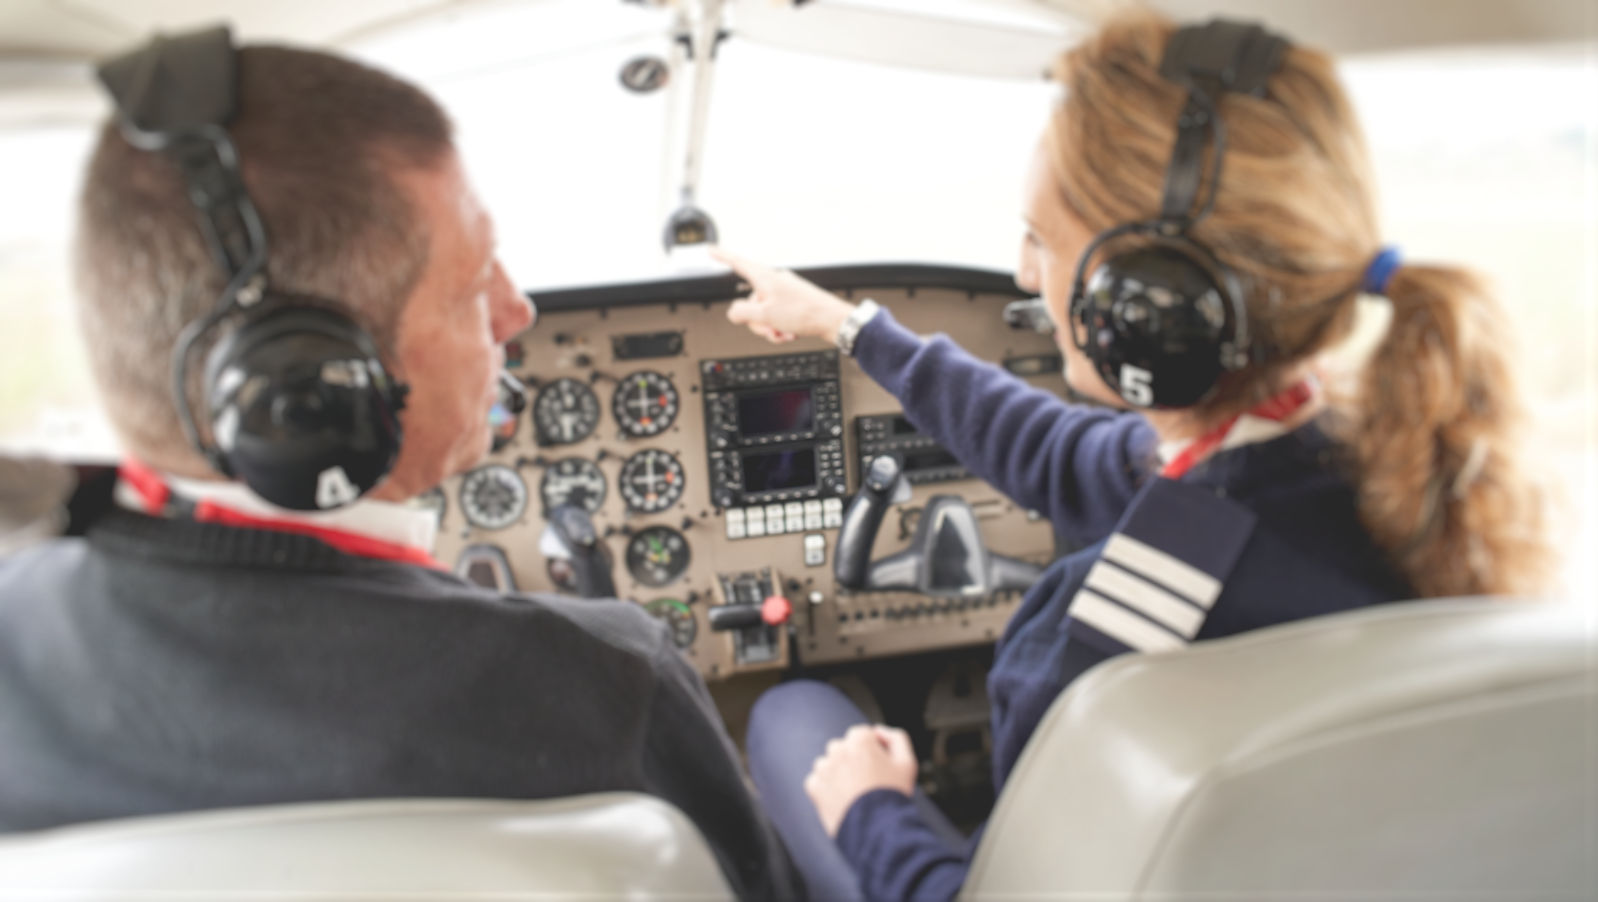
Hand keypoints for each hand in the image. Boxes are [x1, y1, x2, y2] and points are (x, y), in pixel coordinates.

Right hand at [712, 247, 857, 343]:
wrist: (832, 320)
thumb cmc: (804, 312)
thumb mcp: (764, 315)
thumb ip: (740, 313)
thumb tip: (733, 312)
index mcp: (764, 277)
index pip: (737, 262)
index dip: (722, 256)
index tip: (711, 249)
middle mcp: (773, 281)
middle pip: (749, 301)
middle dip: (756, 321)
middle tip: (769, 328)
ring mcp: (784, 292)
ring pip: (763, 312)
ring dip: (770, 328)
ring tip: (783, 333)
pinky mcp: (792, 302)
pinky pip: (777, 316)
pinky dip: (780, 328)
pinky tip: (789, 333)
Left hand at [804, 724, 918, 836]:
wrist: (877, 829)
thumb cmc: (893, 796)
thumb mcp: (908, 762)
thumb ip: (896, 738)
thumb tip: (878, 731)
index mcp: (860, 740)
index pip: (862, 735)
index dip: (873, 750)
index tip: (879, 767)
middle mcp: (839, 749)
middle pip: (843, 748)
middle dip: (853, 760)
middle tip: (867, 781)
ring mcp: (824, 768)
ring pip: (828, 764)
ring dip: (837, 773)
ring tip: (854, 793)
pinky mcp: (814, 787)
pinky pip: (817, 781)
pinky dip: (825, 789)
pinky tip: (841, 800)